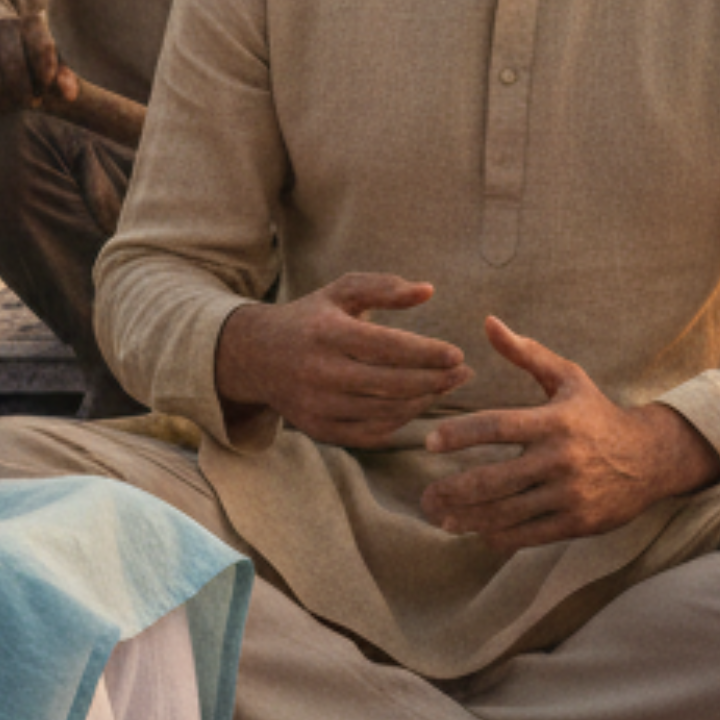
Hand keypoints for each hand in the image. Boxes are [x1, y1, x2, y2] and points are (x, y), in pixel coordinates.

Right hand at [0, 11, 75, 115]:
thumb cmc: (29, 62)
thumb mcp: (49, 65)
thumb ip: (63, 78)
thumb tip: (70, 95)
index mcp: (29, 23)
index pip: (42, 47)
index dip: (47, 75)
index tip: (46, 89)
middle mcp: (1, 27)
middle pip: (13, 66)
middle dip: (23, 93)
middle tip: (29, 104)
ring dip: (1, 100)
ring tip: (10, 106)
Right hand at [213, 272, 468, 445]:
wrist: (255, 357)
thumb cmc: (310, 318)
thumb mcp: (339, 292)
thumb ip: (383, 287)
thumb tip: (428, 290)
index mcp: (326, 333)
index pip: (386, 347)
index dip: (426, 353)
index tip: (458, 354)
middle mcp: (319, 372)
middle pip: (391, 384)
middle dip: (434, 381)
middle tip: (464, 374)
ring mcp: (317, 405)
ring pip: (384, 411)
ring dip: (423, 402)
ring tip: (446, 387)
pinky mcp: (318, 430)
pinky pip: (371, 432)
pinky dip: (400, 421)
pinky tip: (417, 404)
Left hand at [419, 316, 719, 550]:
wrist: (650, 459)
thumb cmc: (597, 414)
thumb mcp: (567, 378)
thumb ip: (526, 353)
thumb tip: (488, 322)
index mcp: (554, 421)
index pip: (498, 426)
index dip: (460, 434)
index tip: (429, 443)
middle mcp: (561, 459)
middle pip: (495, 479)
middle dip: (454, 491)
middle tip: (426, 496)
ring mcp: (569, 495)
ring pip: (507, 512)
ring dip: (468, 519)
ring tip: (440, 517)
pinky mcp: (577, 523)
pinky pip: (529, 535)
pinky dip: (499, 536)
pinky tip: (476, 532)